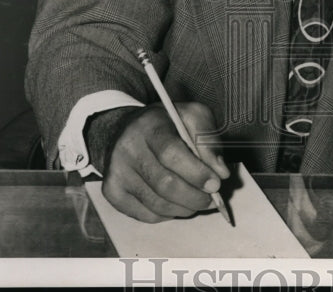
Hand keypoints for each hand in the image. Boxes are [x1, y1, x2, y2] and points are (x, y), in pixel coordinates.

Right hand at [98, 102, 230, 222]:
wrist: (124, 131)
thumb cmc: (165, 125)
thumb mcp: (192, 117)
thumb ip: (209, 140)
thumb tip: (220, 172)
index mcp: (149, 126)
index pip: (171, 153)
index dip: (196, 173)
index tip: (216, 184)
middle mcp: (128, 149)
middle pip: (165, 185)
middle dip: (195, 197)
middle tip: (212, 198)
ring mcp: (116, 173)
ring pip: (158, 205)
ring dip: (185, 208)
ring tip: (198, 200)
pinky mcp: (112, 192)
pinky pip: (147, 215)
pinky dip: (168, 213)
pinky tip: (176, 201)